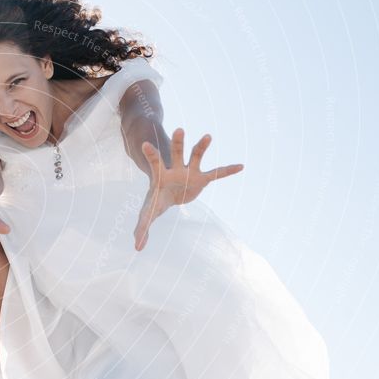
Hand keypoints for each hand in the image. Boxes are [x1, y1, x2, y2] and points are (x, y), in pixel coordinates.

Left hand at [134, 128, 243, 250]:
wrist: (169, 194)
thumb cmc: (157, 201)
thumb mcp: (148, 214)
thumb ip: (142, 228)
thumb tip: (137, 248)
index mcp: (160, 175)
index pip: (154, 162)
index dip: (151, 154)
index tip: (145, 144)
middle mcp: (175, 169)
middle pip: (175, 152)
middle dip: (178, 142)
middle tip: (179, 129)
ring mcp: (189, 172)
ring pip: (196, 155)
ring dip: (201, 146)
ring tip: (208, 136)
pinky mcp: (202, 179)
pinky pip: (217, 174)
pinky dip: (227, 171)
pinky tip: (241, 166)